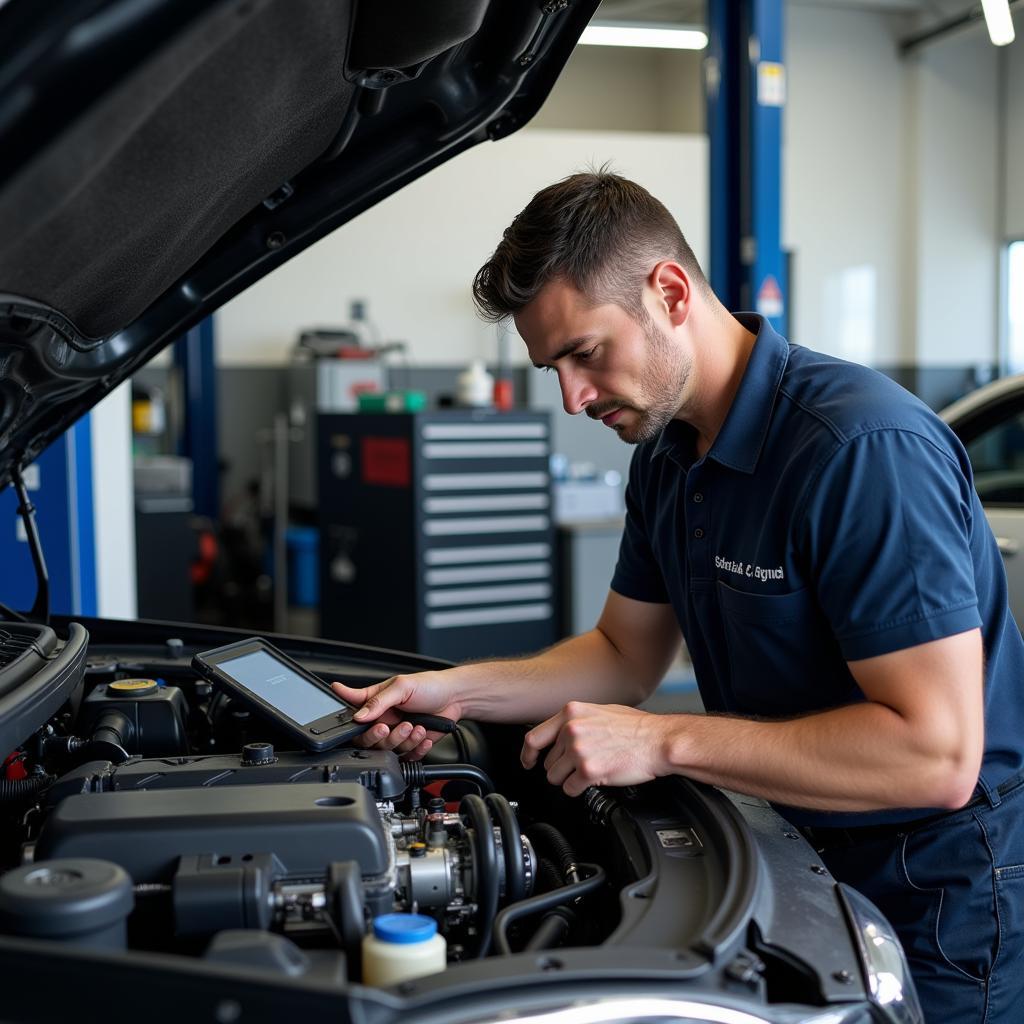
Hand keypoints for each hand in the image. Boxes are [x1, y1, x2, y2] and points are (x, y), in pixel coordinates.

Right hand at [331, 671, 465, 760]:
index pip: (352, 712)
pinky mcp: (410, 745)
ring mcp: (396, 734)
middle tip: (391, 727)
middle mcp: (383, 719)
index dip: (350, 720)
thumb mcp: (402, 687)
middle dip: (379, 736)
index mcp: (376, 702)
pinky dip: (416, 748)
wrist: (455, 697)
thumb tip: (359, 716)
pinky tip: (423, 735)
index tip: (359, 722)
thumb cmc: (429, 686)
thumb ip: (378, 701)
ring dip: (403, 740)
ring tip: (417, 727)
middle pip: (367, 739)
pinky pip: (406, 757)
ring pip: (388, 750)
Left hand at [521, 701, 672, 797]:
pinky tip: (595, 779)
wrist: (658, 740)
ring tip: (590, 771)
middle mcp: (571, 730)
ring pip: (556, 777)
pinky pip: (570, 789)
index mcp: (571, 713)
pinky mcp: (589, 771)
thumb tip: (560, 734)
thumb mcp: (599, 711)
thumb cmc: (636, 728)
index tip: (528, 761)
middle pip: (548, 761)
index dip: (528, 754)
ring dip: (570, 779)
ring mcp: (579, 750)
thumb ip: (575, 721)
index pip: (534, 737)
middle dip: (561, 767)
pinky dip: (580, 789)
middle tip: (581, 765)